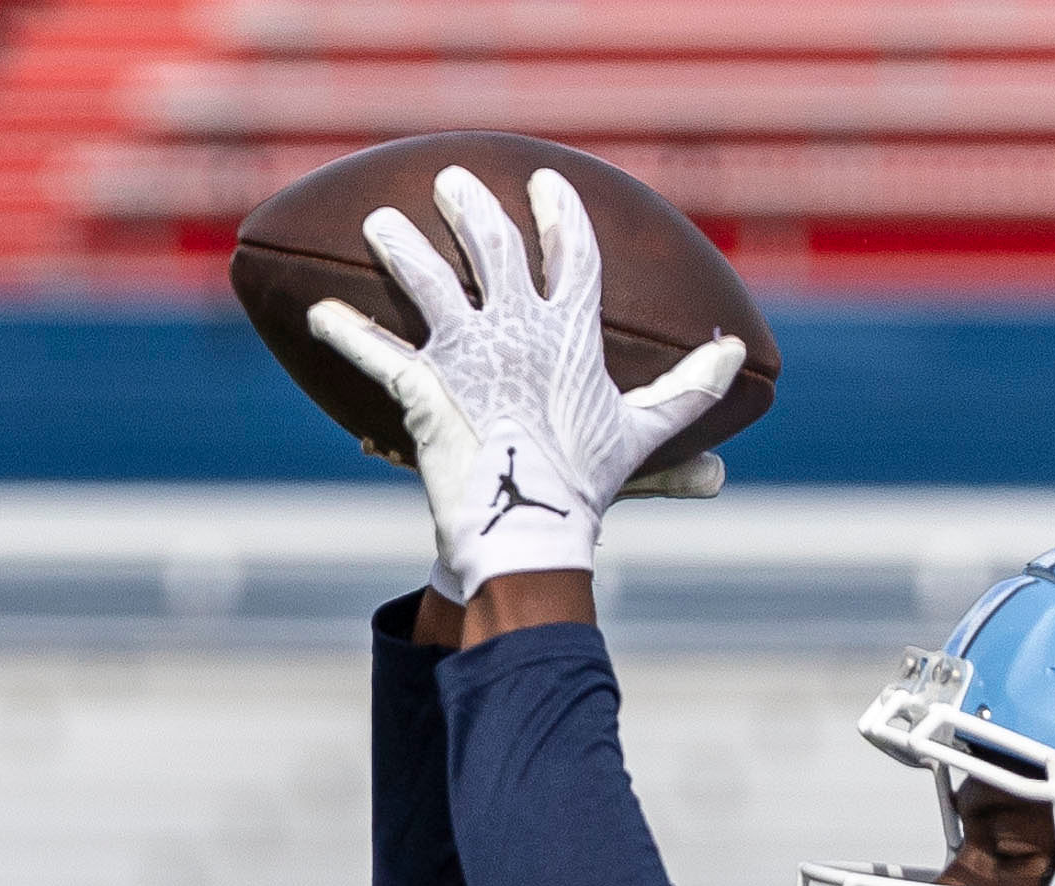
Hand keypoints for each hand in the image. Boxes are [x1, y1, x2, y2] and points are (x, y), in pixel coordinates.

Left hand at [309, 166, 745, 602]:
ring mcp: (464, 354)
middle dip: (471, 208)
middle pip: (492, 247)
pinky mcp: (421, 387)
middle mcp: (515, 329)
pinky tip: (317, 314)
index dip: (559, 215)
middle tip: (452, 184)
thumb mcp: (645, 435)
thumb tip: (736, 355)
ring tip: (381, 224)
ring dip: (399, 246)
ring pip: (425, 279)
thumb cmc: (588, 488)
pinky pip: (373, 350)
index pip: (570, 254)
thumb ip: (688, 391)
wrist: (531, 531)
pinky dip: (343, 330)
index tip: (546, 185)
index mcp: (570, 335)